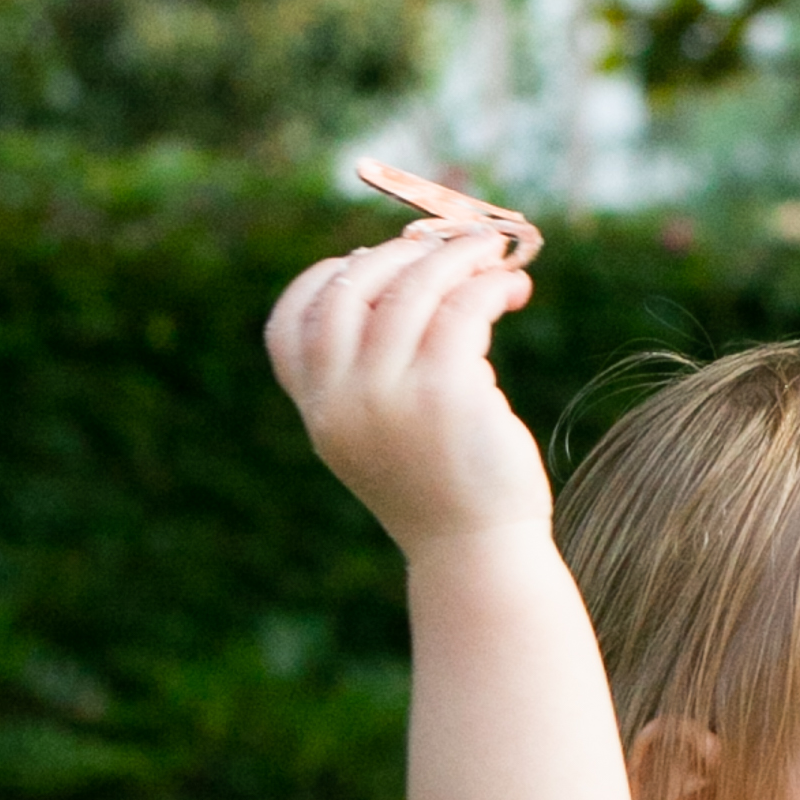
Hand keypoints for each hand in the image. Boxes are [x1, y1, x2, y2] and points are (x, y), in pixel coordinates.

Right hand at [264, 208, 549, 561]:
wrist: (477, 552)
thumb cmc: (442, 486)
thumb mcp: (382, 435)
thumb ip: (371, 376)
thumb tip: (407, 279)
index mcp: (320, 413)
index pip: (288, 327)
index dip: (322, 281)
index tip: (366, 262)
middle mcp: (342, 402)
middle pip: (351, 290)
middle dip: (400, 255)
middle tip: (448, 247)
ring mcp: (390, 396)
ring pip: (414, 289)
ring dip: (456, 257)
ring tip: (491, 252)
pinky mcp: (447, 392)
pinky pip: (463, 309)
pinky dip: (488, 286)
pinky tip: (511, 289)